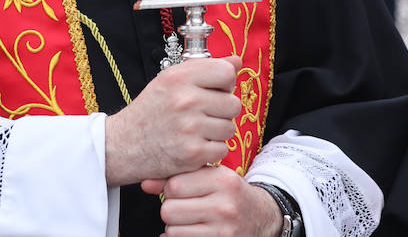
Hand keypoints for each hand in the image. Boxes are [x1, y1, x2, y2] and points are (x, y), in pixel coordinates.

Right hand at [105, 56, 241, 185]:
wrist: (123, 145)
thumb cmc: (151, 110)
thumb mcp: (171, 79)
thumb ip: (205, 69)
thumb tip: (237, 61)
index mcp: (180, 77)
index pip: (227, 73)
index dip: (224, 83)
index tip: (213, 91)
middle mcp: (186, 100)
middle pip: (233, 103)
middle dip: (222, 111)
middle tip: (204, 114)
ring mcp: (190, 128)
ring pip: (229, 128)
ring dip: (217, 132)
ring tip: (197, 130)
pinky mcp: (192, 154)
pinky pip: (222, 149)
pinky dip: (211, 151)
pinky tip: (194, 145)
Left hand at [141, 165, 284, 236]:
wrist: (262, 217)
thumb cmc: (231, 194)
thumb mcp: (212, 177)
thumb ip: (179, 176)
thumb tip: (145, 183)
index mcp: (223, 180)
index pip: (174, 184)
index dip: (172, 188)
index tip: (181, 190)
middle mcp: (224, 206)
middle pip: (169, 210)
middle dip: (172, 209)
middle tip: (185, 206)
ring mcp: (222, 231)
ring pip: (171, 231)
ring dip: (175, 227)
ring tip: (191, 220)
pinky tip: (194, 231)